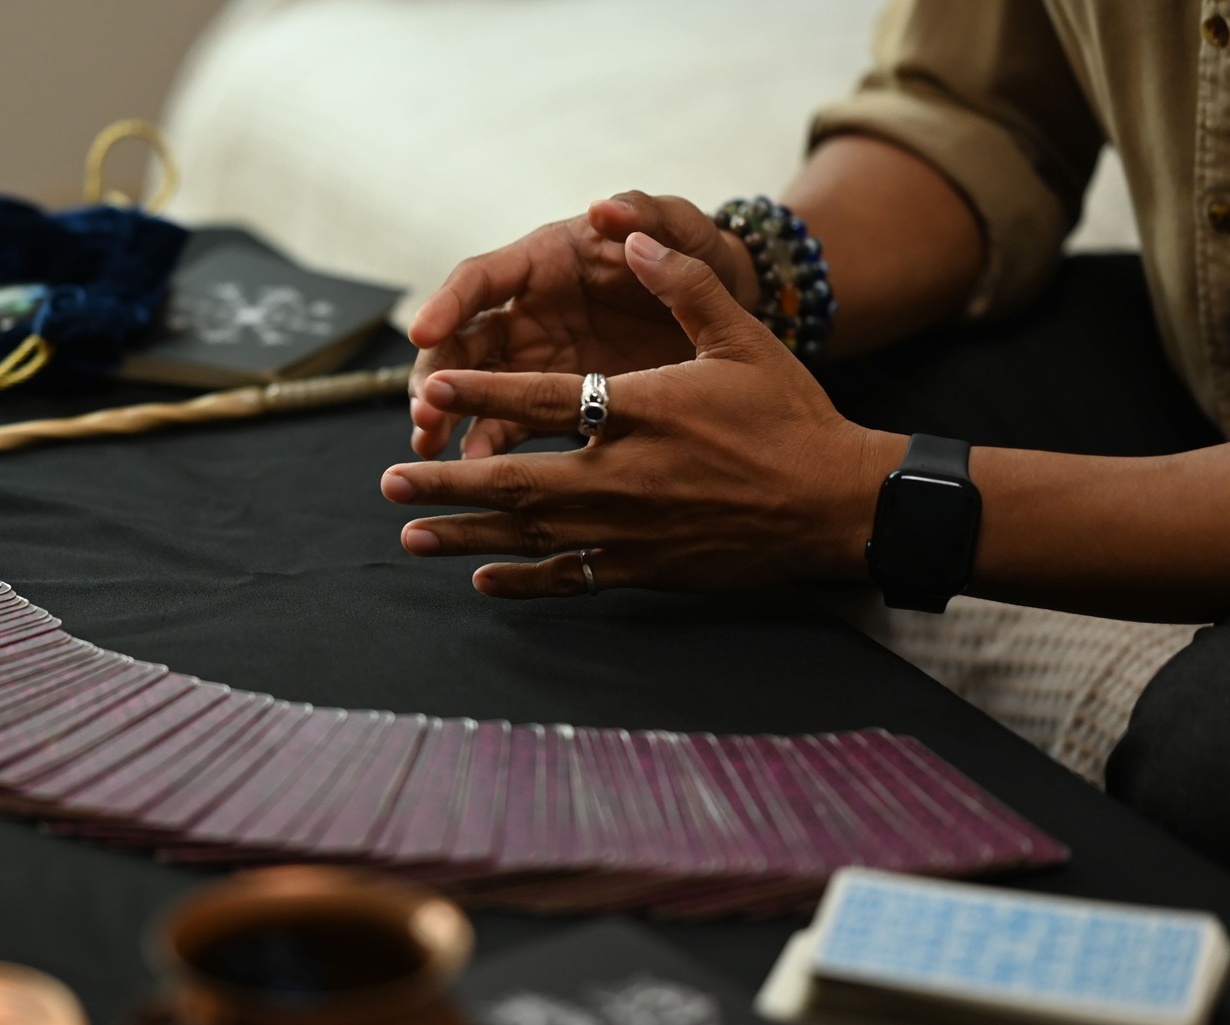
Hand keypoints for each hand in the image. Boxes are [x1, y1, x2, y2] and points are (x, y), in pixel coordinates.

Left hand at [383, 232, 899, 597]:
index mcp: (640, 411)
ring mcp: (631, 529)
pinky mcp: (646, 567)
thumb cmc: (790, 417)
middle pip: (515, 480)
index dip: (480, 392)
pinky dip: (524, 581)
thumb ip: (681, 285)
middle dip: (447, 479)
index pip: (541, 399)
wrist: (837, 504)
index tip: (430, 384)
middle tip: (393, 477)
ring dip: (465, 534)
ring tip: (410, 533)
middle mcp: (624, 475)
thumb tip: (631, 238)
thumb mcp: (741, 337)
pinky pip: (570, 577)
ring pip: (530, 534)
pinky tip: (483, 579)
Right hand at [407, 192, 753, 460]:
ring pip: (473, 386)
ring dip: (447, 412)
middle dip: (436, 372)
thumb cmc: (705, 260)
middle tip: (423, 408)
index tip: (422, 332)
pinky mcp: (555, 400)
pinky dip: (488, 444)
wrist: (734, 316)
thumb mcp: (684, 231)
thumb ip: (648, 216)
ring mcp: (538, 359)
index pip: (483, 278)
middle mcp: (530, 310)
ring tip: (430, 443)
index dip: (449, 303)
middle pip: (463, 339)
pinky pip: (510, 424)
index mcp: (548, 261)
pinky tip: (477, 469)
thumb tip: (604, 209)